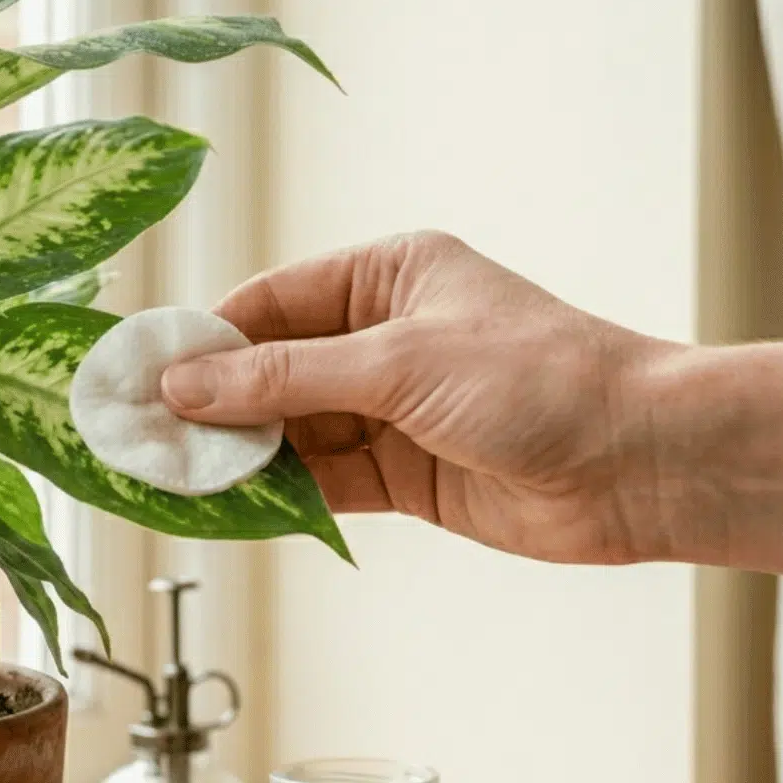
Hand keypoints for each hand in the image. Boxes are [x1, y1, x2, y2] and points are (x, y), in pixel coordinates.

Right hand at [160, 231, 676, 564]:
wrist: (642, 464)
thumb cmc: (542, 380)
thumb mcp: (399, 364)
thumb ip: (286, 378)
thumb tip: (187, 384)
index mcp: (390, 275)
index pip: (272, 303)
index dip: (205, 340)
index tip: (142, 376)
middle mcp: (387, 337)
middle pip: (273, 370)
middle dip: (213, 405)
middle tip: (141, 438)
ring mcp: (396, 409)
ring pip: (293, 430)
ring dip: (240, 456)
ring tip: (172, 479)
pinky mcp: (409, 475)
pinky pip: (323, 481)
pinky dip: (279, 495)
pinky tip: (231, 507)